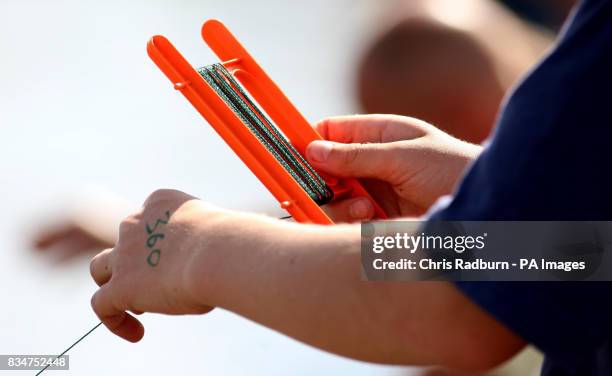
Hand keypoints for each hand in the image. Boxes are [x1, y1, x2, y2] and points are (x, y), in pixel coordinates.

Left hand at [90, 189, 222, 341]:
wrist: (218, 253)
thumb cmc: (231, 244)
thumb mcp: (216, 233)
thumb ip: (203, 246)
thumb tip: (209, 268)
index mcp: (161, 202)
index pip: (149, 218)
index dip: (161, 241)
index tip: (182, 258)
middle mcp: (136, 222)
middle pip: (126, 243)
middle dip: (137, 262)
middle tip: (163, 281)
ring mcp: (124, 254)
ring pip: (101, 269)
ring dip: (114, 285)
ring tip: (140, 305)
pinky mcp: (120, 286)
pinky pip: (102, 305)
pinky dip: (115, 320)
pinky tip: (137, 333)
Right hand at [306, 115, 481, 220]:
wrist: (488, 211)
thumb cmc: (453, 169)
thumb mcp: (404, 156)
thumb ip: (357, 154)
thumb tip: (312, 148)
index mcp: (379, 134)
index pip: (331, 131)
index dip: (308, 140)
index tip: (292, 155)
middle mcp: (372, 161)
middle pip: (325, 167)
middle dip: (322, 179)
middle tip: (326, 189)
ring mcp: (375, 190)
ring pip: (334, 196)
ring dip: (341, 203)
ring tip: (367, 208)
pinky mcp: (379, 219)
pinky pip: (348, 219)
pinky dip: (350, 220)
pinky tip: (371, 219)